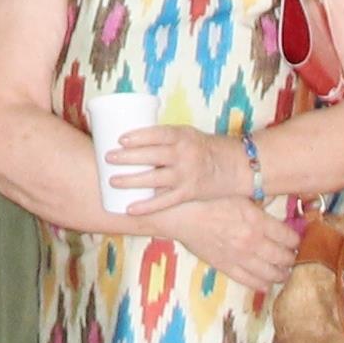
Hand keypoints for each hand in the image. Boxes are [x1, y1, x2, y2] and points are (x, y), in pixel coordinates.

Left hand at [109, 123, 248, 216]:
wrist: (236, 166)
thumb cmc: (204, 147)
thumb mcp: (187, 135)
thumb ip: (164, 138)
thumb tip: (129, 140)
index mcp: (183, 136)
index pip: (158, 134)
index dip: (139, 136)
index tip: (120, 139)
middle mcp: (185, 155)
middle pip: (152, 156)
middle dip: (128, 157)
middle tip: (108, 157)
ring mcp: (186, 175)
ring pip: (155, 179)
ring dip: (131, 181)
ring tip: (112, 181)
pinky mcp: (188, 193)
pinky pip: (164, 201)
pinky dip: (146, 206)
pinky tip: (129, 208)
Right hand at [179, 196, 301, 296]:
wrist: (181, 216)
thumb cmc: (208, 201)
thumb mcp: (238, 194)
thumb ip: (259, 200)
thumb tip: (274, 200)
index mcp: (258, 222)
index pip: (289, 238)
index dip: (296, 240)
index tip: (296, 241)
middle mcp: (253, 242)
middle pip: (283, 257)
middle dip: (291, 259)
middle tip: (292, 258)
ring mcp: (240, 257)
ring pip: (270, 273)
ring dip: (281, 274)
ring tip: (284, 273)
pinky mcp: (226, 267)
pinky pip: (249, 281)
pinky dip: (262, 284)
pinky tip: (267, 283)